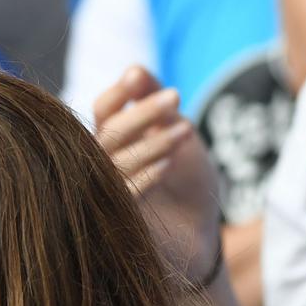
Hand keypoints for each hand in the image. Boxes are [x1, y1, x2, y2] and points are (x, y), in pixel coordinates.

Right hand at [94, 65, 222, 285]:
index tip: (137, 78)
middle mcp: (103, 165)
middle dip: (141, 112)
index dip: (117, 93)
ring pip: (113, 162)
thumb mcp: (177, 132)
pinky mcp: (119, 222)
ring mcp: (107, 195)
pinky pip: (120, 195)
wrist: (202, 236)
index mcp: (115, 139)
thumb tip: (133, 68)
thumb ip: (154, 101)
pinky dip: (143, 177)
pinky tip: (167, 165)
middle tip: (176, 97)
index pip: (103, 110)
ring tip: (185, 131)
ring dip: (151, 142)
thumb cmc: (188, 182)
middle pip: (107, 133)